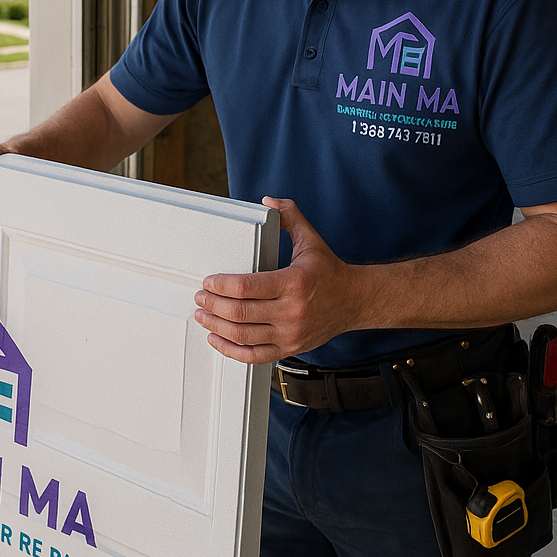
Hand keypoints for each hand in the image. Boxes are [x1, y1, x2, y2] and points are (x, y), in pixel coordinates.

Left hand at [193, 197, 358, 362]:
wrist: (355, 301)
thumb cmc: (330, 273)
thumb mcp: (310, 240)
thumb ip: (290, 217)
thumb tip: (269, 201)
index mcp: (293, 283)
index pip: (246, 287)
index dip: (220, 285)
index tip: (208, 282)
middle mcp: (292, 311)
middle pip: (240, 312)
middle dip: (212, 305)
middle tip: (200, 297)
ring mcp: (290, 333)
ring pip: (243, 336)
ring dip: (216, 327)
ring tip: (203, 315)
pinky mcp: (290, 348)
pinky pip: (254, 355)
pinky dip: (231, 350)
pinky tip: (217, 338)